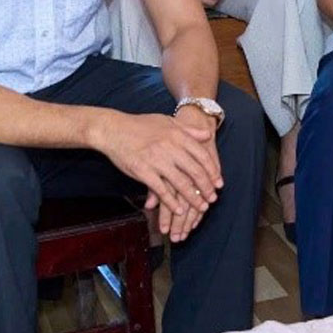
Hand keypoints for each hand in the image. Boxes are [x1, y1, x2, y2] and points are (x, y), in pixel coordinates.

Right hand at [96, 110, 222, 242]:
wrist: (113, 129)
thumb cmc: (140, 125)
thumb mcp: (168, 121)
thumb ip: (189, 130)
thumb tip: (208, 134)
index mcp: (178, 135)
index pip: (202, 156)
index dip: (212, 171)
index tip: (219, 183)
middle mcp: (170, 148)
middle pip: (195, 171)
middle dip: (206, 187)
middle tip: (213, 199)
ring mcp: (156, 160)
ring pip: (181, 183)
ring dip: (193, 198)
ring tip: (201, 207)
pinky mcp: (142, 171)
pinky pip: (161, 189)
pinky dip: (172, 202)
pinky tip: (179, 210)